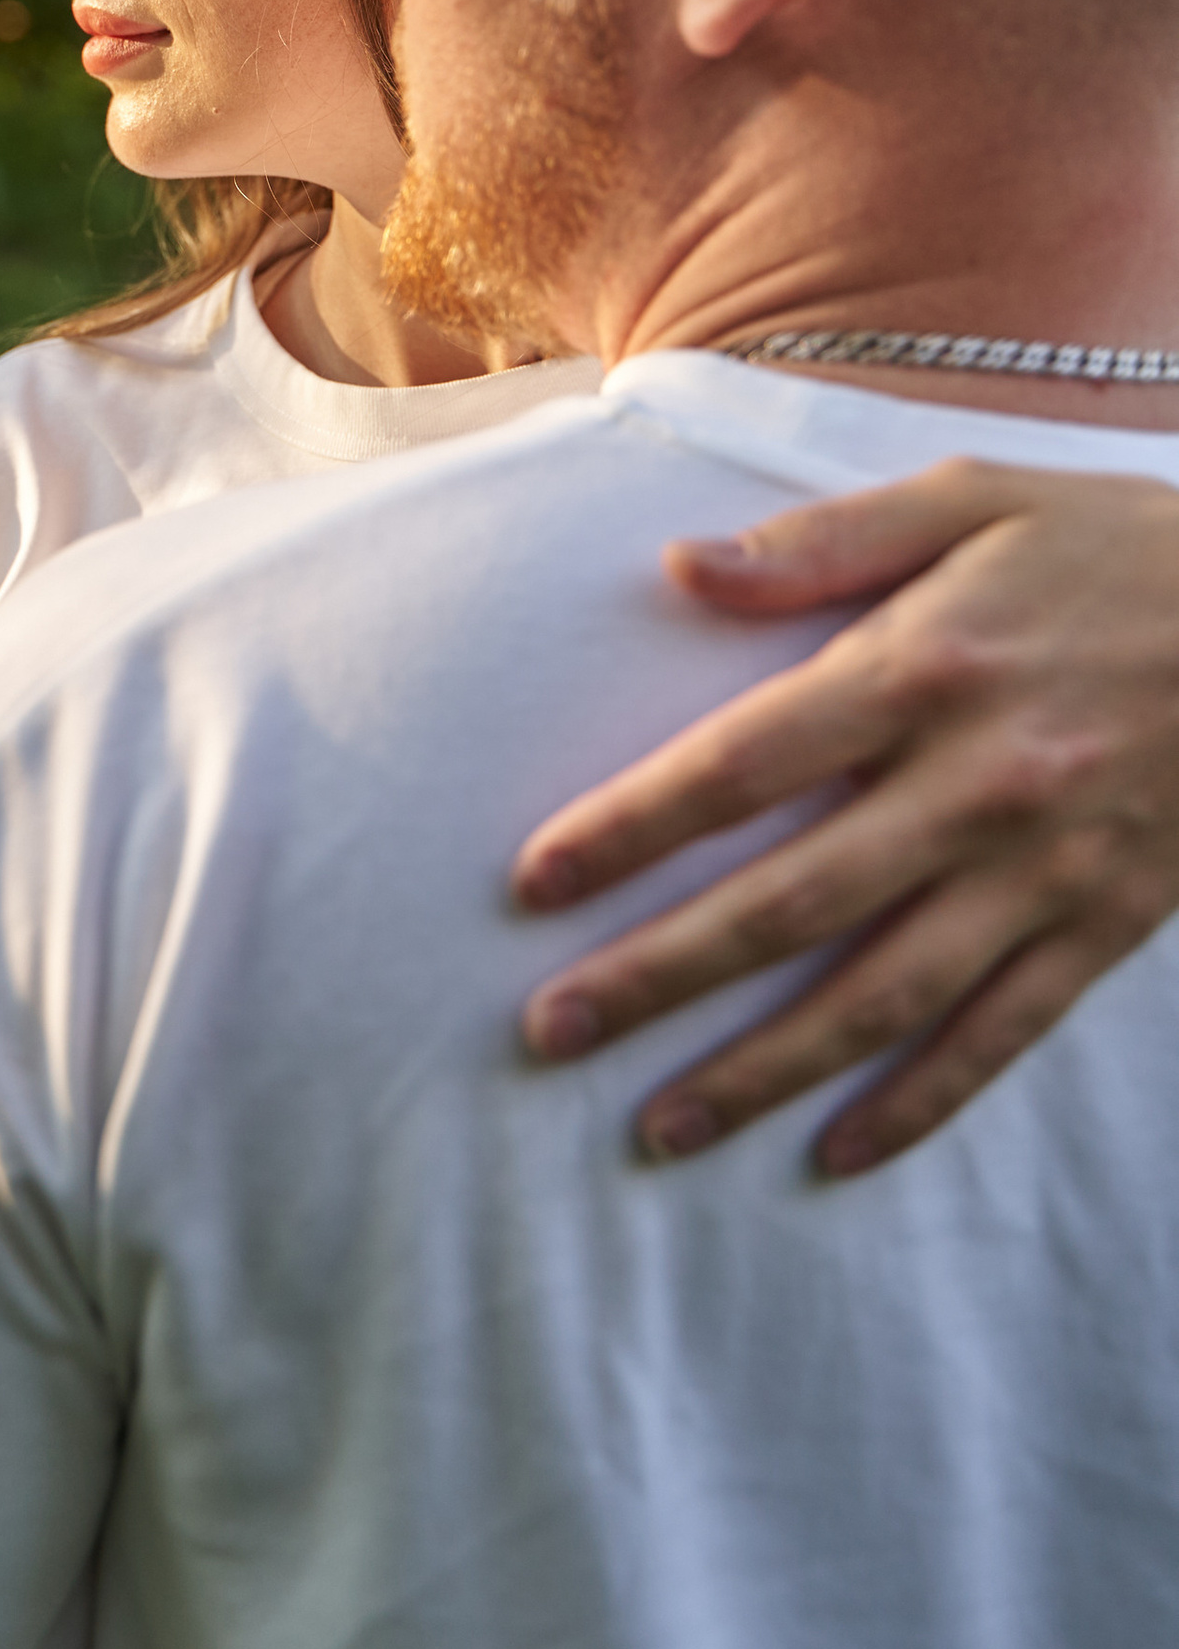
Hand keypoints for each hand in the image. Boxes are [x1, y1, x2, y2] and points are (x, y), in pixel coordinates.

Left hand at [510, 458, 1178, 1173]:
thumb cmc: (1115, 544)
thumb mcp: (971, 496)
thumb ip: (820, 543)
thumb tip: (678, 568)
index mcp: (921, 669)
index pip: (738, 765)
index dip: (629, 828)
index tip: (533, 882)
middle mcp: (974, 785)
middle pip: (786, 902)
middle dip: (658, 975)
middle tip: (550, 1032)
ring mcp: (1044, 871)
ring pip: (879, 996)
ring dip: (761, 1069)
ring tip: (659, 1127)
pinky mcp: (1106, 926)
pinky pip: (998, 1034)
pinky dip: (917, 1104)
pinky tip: (833, 1152)